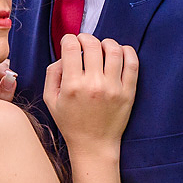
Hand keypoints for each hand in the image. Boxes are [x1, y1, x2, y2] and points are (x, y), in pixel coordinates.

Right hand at [43, 34, 137, 155]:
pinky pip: (132, 63)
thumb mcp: (50, 100)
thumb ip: (52, 74)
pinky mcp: (128, 92)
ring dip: (106, 42)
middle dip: (85, 37)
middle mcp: (93, 85)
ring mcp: (113, 88)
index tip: (69, 42)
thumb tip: (64, 56)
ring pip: (113, 50)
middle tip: (83, 41)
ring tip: (101, 46)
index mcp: (72, 86)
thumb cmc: (70, 123)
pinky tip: (120, 51)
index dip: (68, 39)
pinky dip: (127, 51)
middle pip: (92, 45)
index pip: (71, 48)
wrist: (94, 145)